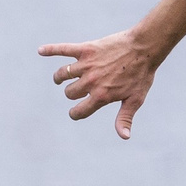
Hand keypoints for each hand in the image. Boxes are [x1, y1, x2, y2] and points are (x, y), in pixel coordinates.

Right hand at [39, 30, 161, 140]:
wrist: (144, 48)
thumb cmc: (142, 75)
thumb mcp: (135, 99)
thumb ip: (125, 118)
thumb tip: (124, 137)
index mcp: (101, 96)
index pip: (79, 111)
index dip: (76, 114)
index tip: (76, 112)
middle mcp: (90, 82)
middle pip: (70, 93)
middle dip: (72, 93)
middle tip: (80, 89)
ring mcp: (86, 65)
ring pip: (62, 74)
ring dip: (60, 78)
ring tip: (61, 78)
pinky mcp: (85, 49)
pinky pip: (63, 49)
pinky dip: (51, 50)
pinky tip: (41, 51)